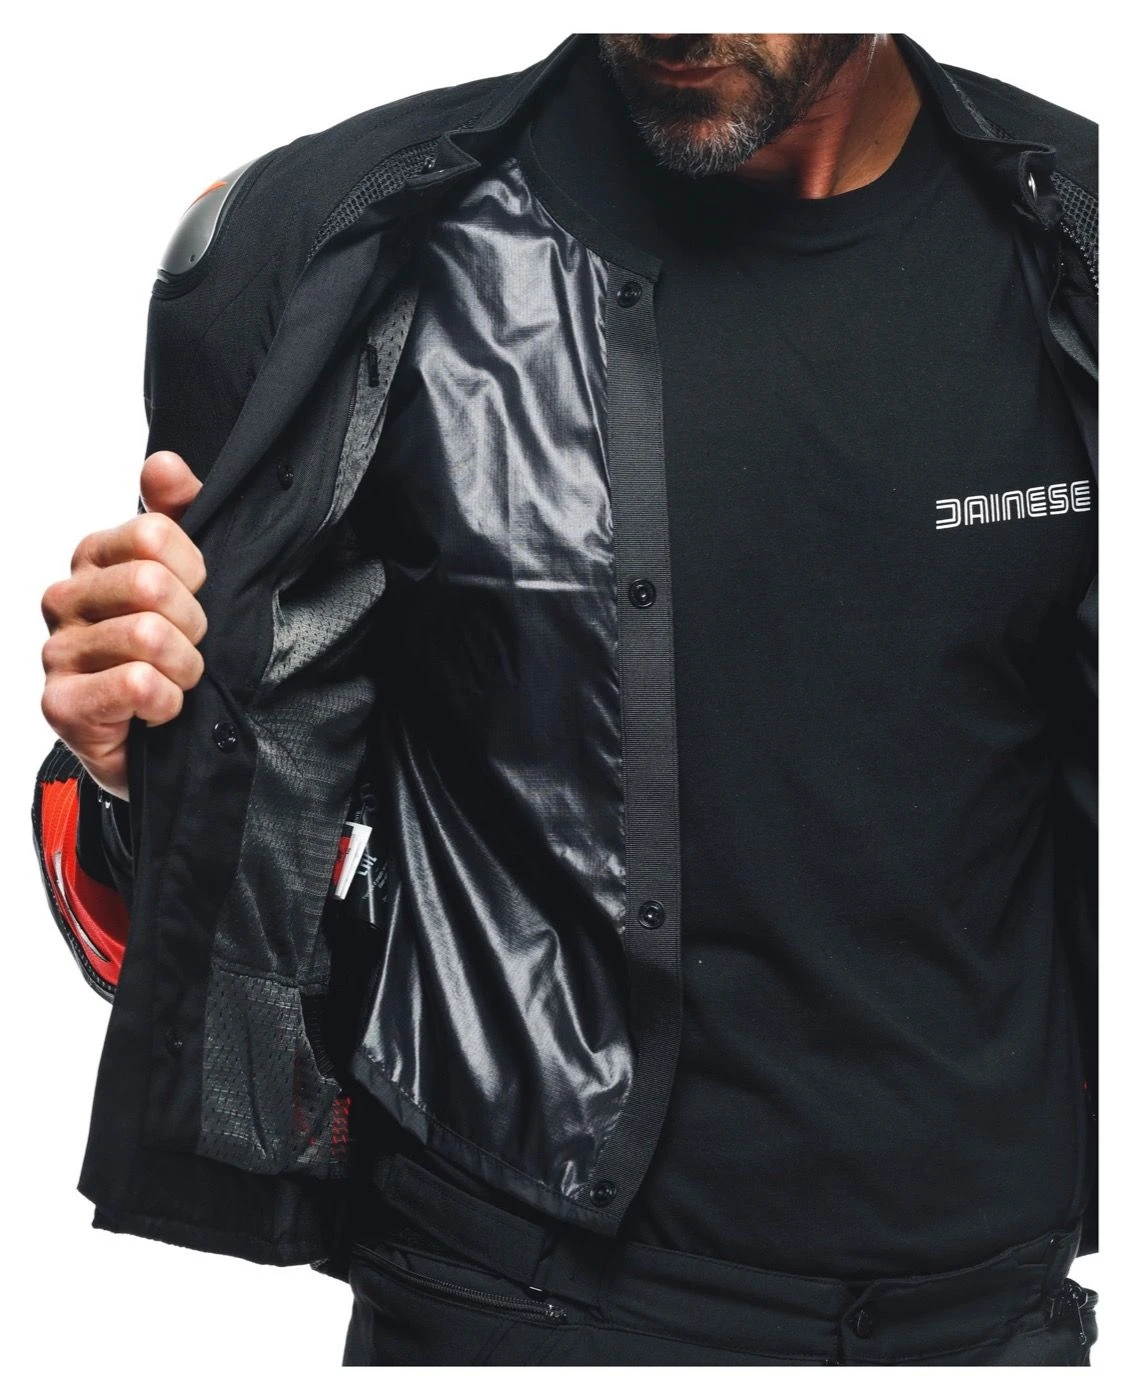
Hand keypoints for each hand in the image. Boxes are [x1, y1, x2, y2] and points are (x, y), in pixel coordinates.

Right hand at [40, 451, 207, 801]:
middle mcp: (65, 599)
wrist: (156, 744)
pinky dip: (165, 702)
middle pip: (150, 584)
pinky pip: (134, 685)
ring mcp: (57, 652)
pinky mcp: (61, 704)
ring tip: (178, 683)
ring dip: (185, 669)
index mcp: (94, 559)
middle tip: (191, 649)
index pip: (155, 534)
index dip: (195, 572)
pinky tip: (159, 711)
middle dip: (193, 625)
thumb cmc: (170, 656)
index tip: (197, 598)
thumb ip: (181, 515)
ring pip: (146, 637)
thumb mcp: (188, 580)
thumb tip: (164, 464)